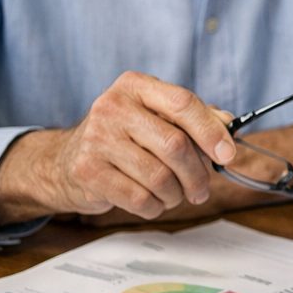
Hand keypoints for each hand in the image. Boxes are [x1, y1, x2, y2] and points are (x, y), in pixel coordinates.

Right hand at [43, 72, 235, 219]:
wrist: (65, 160)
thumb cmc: (123, 137)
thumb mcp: (156, 116)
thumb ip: (194, 117)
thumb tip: (228, 124)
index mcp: (135, 86)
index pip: (182, 103)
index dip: (211, 131)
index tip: (228, 155)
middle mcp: (113, 107)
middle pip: (175, 145)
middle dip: (197, 174)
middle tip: (201, 189)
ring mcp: (96, 138)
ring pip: (160, 177)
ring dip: (176, 194)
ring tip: (175, 195)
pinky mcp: (87, 171)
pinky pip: (139, 198)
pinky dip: (155, 206)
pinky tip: (153, 201)